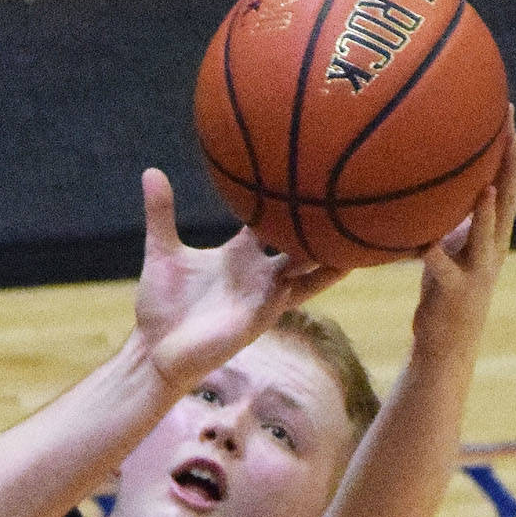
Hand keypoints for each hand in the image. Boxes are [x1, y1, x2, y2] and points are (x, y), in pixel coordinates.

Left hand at [133, 169, 347, 394]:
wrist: (153, 351)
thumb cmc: (161, 307)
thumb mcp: (162, 252)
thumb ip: (161, 213)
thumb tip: (151, 172)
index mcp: (239, 253)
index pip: (272, 218)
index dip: (287, 196)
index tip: (307, 165)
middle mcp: (258, 271)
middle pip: (301, 241)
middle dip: (322, 222)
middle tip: (353, 190)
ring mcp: (263, 294)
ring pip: (309, 269)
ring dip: (332, 252)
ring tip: (364, 229)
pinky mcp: (259, 316)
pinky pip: (294, 295)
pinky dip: (313, 279)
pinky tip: (336, 263)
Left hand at [412, 112, 515, 356]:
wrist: (447, 342)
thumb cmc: (444, 288)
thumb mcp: (451, 246)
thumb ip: (448, 218)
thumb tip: (431, 185)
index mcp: (492, 233)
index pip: (506, 183)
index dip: (509, 150)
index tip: (506, 114)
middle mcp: (492, 247)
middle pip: (506, 199)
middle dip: (508, 165)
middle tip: (509, 130)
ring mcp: (476, 270)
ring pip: (485, 237)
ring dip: (484, 213)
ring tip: (483, 186)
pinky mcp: (454, 292)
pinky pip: (442, 271)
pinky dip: (434, 257)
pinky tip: (425, 245)